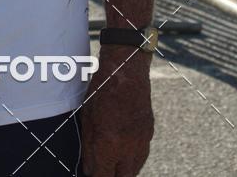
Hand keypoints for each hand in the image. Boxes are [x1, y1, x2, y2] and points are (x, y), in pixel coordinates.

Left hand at [81, 46, 153, 176]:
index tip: (90, 172)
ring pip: (134, 170)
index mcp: (109, 145)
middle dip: (110, 176)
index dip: (95, 176)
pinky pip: (141, 156)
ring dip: (122, 170)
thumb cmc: (101, 91)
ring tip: (111, 162)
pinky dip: (132, 158)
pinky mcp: (149, 134)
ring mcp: (142, 142)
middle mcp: (129, 149)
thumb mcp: (87, 119)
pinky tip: (123, 151)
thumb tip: (89, 170)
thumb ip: (89, 149)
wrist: (126, 70)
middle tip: (101, 168)